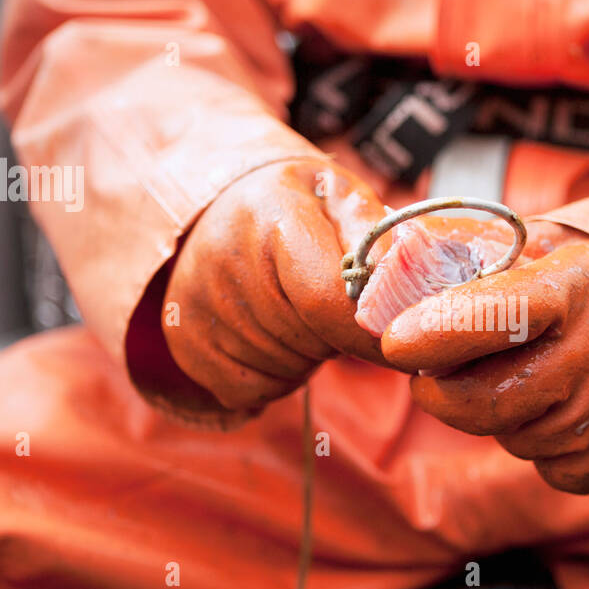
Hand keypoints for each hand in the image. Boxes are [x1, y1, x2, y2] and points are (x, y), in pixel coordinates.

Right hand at [163, 159, 387, 412]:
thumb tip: (405, 294)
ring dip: (309, 353)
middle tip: (331, 302)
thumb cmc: (295, 203)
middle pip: (310, 339)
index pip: (326, 301)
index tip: (396, 339)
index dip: (368, 331)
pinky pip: (253, 391)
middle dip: (337, 333)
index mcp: (271, 216)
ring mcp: (195, 305)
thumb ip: (380, 239)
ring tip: (298, 310)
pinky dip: (276, 376)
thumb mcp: (343, 196)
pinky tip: (274, 337)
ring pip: (286, 368)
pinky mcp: (184, 342)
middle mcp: (223, 261)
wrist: (217, 205)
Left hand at [380, 224, 588, 493]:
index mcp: (572, 289)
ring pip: (507, 437)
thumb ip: (480, 255)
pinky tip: (563, 408)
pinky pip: (544, 467)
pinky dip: (540, 444)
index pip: (494, 315)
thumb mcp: (552, 251)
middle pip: (478, 402)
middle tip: (432, 371)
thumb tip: (396, 264)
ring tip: (530, 377)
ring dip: (497, 416)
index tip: (394, 339)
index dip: (437, 330)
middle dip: (439, 391)